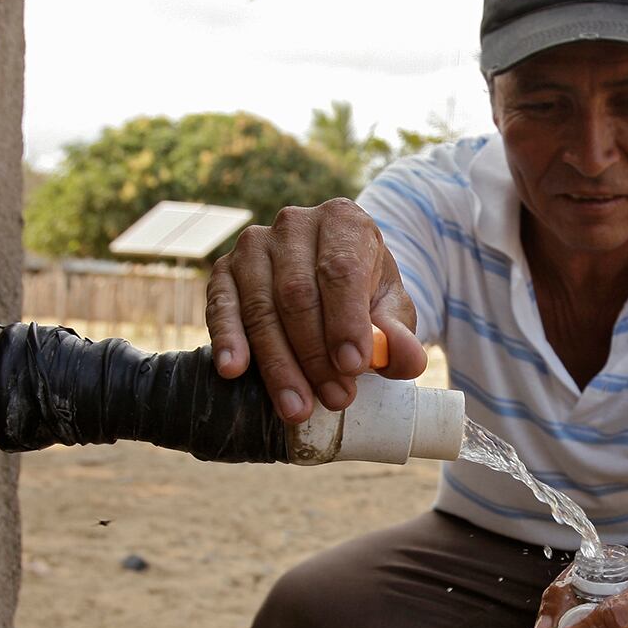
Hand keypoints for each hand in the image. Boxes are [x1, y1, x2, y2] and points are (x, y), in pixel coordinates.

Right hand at [205, 199, 426, 423]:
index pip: (341, 270)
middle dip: (315, 355)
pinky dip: (226, 340)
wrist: (327, 278)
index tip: (354, 367)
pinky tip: (232, 370)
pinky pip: (222, 307)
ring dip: (278, 364)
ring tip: (296, 407)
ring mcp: (253, 245)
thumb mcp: (390, 309)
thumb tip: (406, 360)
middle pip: (298, 294)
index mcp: (342, 221)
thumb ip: (399, 334)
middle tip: (335, 399)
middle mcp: (294, 224)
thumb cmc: (362, 295)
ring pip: (261, 308)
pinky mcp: (223, 270)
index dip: (345, 321)